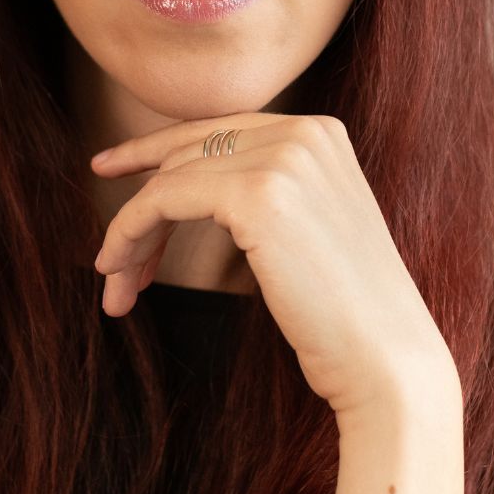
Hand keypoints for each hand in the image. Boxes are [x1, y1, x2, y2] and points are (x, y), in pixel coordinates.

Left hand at [91, 113, 459, 420]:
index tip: (109, 169)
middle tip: (107, 258)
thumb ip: (266, 191)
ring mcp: (284, 158)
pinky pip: (163, 200)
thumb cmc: (344, 315)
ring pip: (169, 179)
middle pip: (188, 152)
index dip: (155, 151)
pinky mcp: (258, 194)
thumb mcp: (306, 229)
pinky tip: (120, 274)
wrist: (386, 362)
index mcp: (320, 132)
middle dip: (138, 203)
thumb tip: (188, 184)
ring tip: (114, 287)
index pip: (217, 131)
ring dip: (129, 234)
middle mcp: (304, 131)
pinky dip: (130, 233)